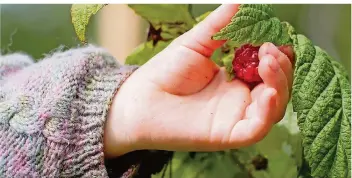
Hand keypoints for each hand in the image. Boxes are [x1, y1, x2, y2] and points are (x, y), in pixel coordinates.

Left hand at [104, 4, 293, 157]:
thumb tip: (240, 2)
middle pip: (277, 87)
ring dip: (279, 83)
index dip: (277, 54)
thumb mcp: (196, 44)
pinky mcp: (229, 135)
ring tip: (268, 61)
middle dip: (281, 66)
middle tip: (270, 49)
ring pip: (274, 106)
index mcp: (234, 78)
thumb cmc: (165, 72)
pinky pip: (257, 128)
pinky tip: (267, 92)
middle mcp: (240, 98)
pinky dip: (268, 111)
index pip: (269, 68)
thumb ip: (219, 25)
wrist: (141, 100)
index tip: (272, 38)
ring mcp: (236, 117)